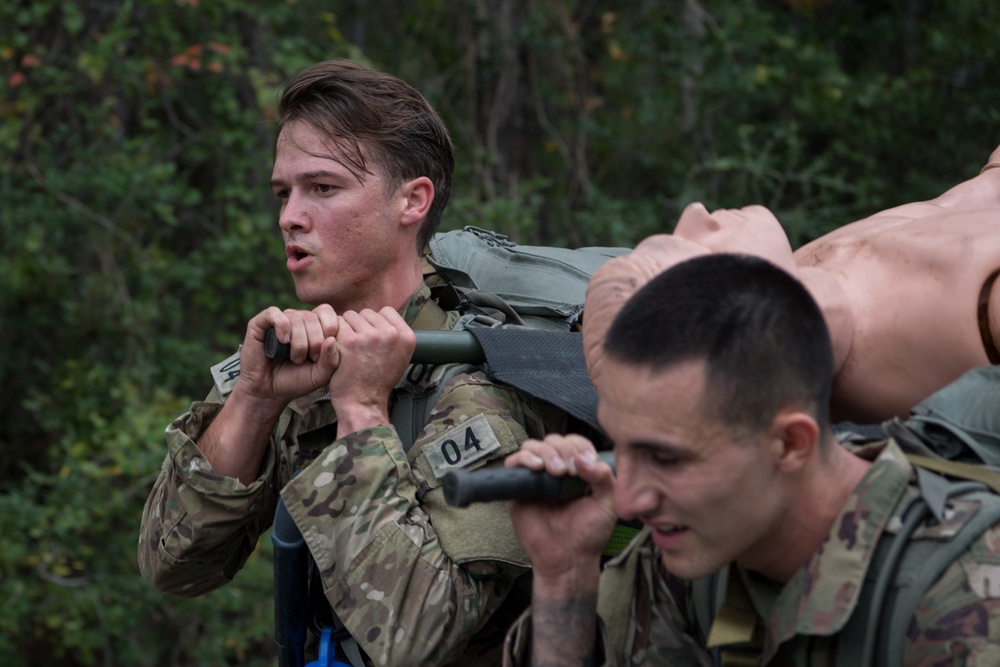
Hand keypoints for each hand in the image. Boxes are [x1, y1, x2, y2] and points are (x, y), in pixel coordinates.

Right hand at [235, 304, 340, 407]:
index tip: (324, 353)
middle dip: (315, 341)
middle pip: (312, 317)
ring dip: (299, 342)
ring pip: (296, 318)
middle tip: (309, 359)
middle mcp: (298, 319)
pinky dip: (282, 326)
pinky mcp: (260, 323)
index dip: (330, 330)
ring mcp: (280, 319)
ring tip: (296, 358)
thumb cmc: (297, 381)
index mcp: (315, 325)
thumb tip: (332, 339)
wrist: (269, 392)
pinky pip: (274, 313)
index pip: (327, 312)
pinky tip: (284, 341)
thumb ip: (332, 360)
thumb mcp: (321, 375)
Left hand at [326, 307, 416, 435]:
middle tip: (359, 346)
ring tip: (349, 348)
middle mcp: (391, 334)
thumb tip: (382, 316)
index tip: (372, 338)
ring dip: (347, 328)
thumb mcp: (399, 357)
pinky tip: (339, 350)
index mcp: (406, 336)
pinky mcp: (351, 341)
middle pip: (368, 312)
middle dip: (360, 325)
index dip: (376, 322)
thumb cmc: (378, 382)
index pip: (387, 311)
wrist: (364, 403)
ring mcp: (371, 336)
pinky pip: (338, 325)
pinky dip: (335, 335)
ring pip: (351, 316)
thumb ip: (395, 335)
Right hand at [505, 434, 616, 584]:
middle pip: (553, 440)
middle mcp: (555, 470)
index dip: (580, 447)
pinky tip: (537, 467)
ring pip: (533, 446)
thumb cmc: (589, 534)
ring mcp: (536, 478)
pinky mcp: (519, 488)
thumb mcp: (607, 503)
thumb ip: (604, 477)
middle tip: (570, 471)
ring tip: (556, 471)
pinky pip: (514, 462)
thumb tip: (583, 459)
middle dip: (563, 450)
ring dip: (546, 452)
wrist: (569, 559)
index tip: (587, 463)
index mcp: (577, 470)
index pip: (575, 442)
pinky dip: (525, 458)